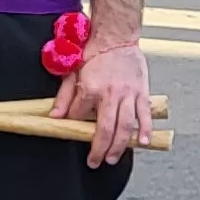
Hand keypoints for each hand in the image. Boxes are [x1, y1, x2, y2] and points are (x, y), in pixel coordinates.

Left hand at [54, 41, 154, 166]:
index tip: (73, 132)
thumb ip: (64, 97)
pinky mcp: (141, 92)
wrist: (116, 38)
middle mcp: (110, 94)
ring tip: (113, 158)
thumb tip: (55, 117)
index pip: (79, 115)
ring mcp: (128, 94)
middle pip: (105, 129)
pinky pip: (144, 115)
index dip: (74, 126)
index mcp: (90, 88)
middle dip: (99, 148)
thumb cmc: (93, 53)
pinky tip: (142, 142)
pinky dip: (145, 130)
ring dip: (119, 146)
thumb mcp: (71, 72)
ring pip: (125, 126)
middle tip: (95, 161)